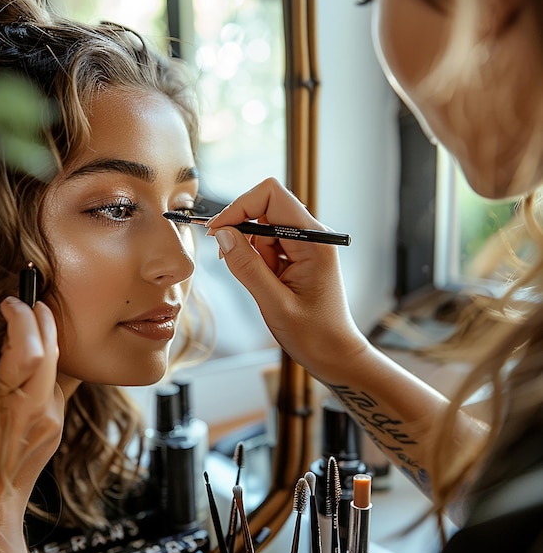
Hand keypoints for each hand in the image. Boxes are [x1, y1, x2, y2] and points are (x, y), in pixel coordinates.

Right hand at [0, 297, 63, 552]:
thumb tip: (8, 333)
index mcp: (13, 405)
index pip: (30, 351)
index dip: (22, 319)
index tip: (11, 302)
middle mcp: (42, 409)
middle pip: (53, 351)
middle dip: (43, 318)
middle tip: (30, 300)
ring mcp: (55, 416)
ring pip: (60, 364)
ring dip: (49, 337)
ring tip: (34, 318)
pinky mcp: (60, 421)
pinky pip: (61, 382)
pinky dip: (51, 363)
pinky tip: (41, 354)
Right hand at [207, 177, 367, 381]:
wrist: (335, 356)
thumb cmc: (314, 336)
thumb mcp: (274, 304)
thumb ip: (247, 267)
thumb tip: (222, 235)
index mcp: (314, 241)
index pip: (271, 195)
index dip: (240, 207)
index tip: (217, 232)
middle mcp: (312, 236)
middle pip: (265, 208)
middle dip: (241, 231)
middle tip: (229, 261)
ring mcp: (305, 246)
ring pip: (262, 228)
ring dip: (250, 251)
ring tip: (260, 285)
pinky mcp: (298, 257)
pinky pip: (267, 245)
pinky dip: (256, 260)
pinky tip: (264, 284)